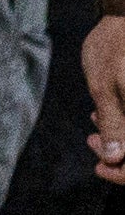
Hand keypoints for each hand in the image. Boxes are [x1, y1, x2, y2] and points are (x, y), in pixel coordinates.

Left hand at [86, 14, 124, 185]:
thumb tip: (114, 158)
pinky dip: (124, 122)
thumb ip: (114, 124)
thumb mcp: (106, 88)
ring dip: (121, 137)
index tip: (101, 168)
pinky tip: (104, 113)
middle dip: (120, 153)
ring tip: (95, 123)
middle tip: (93, 141)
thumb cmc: (115, 46)